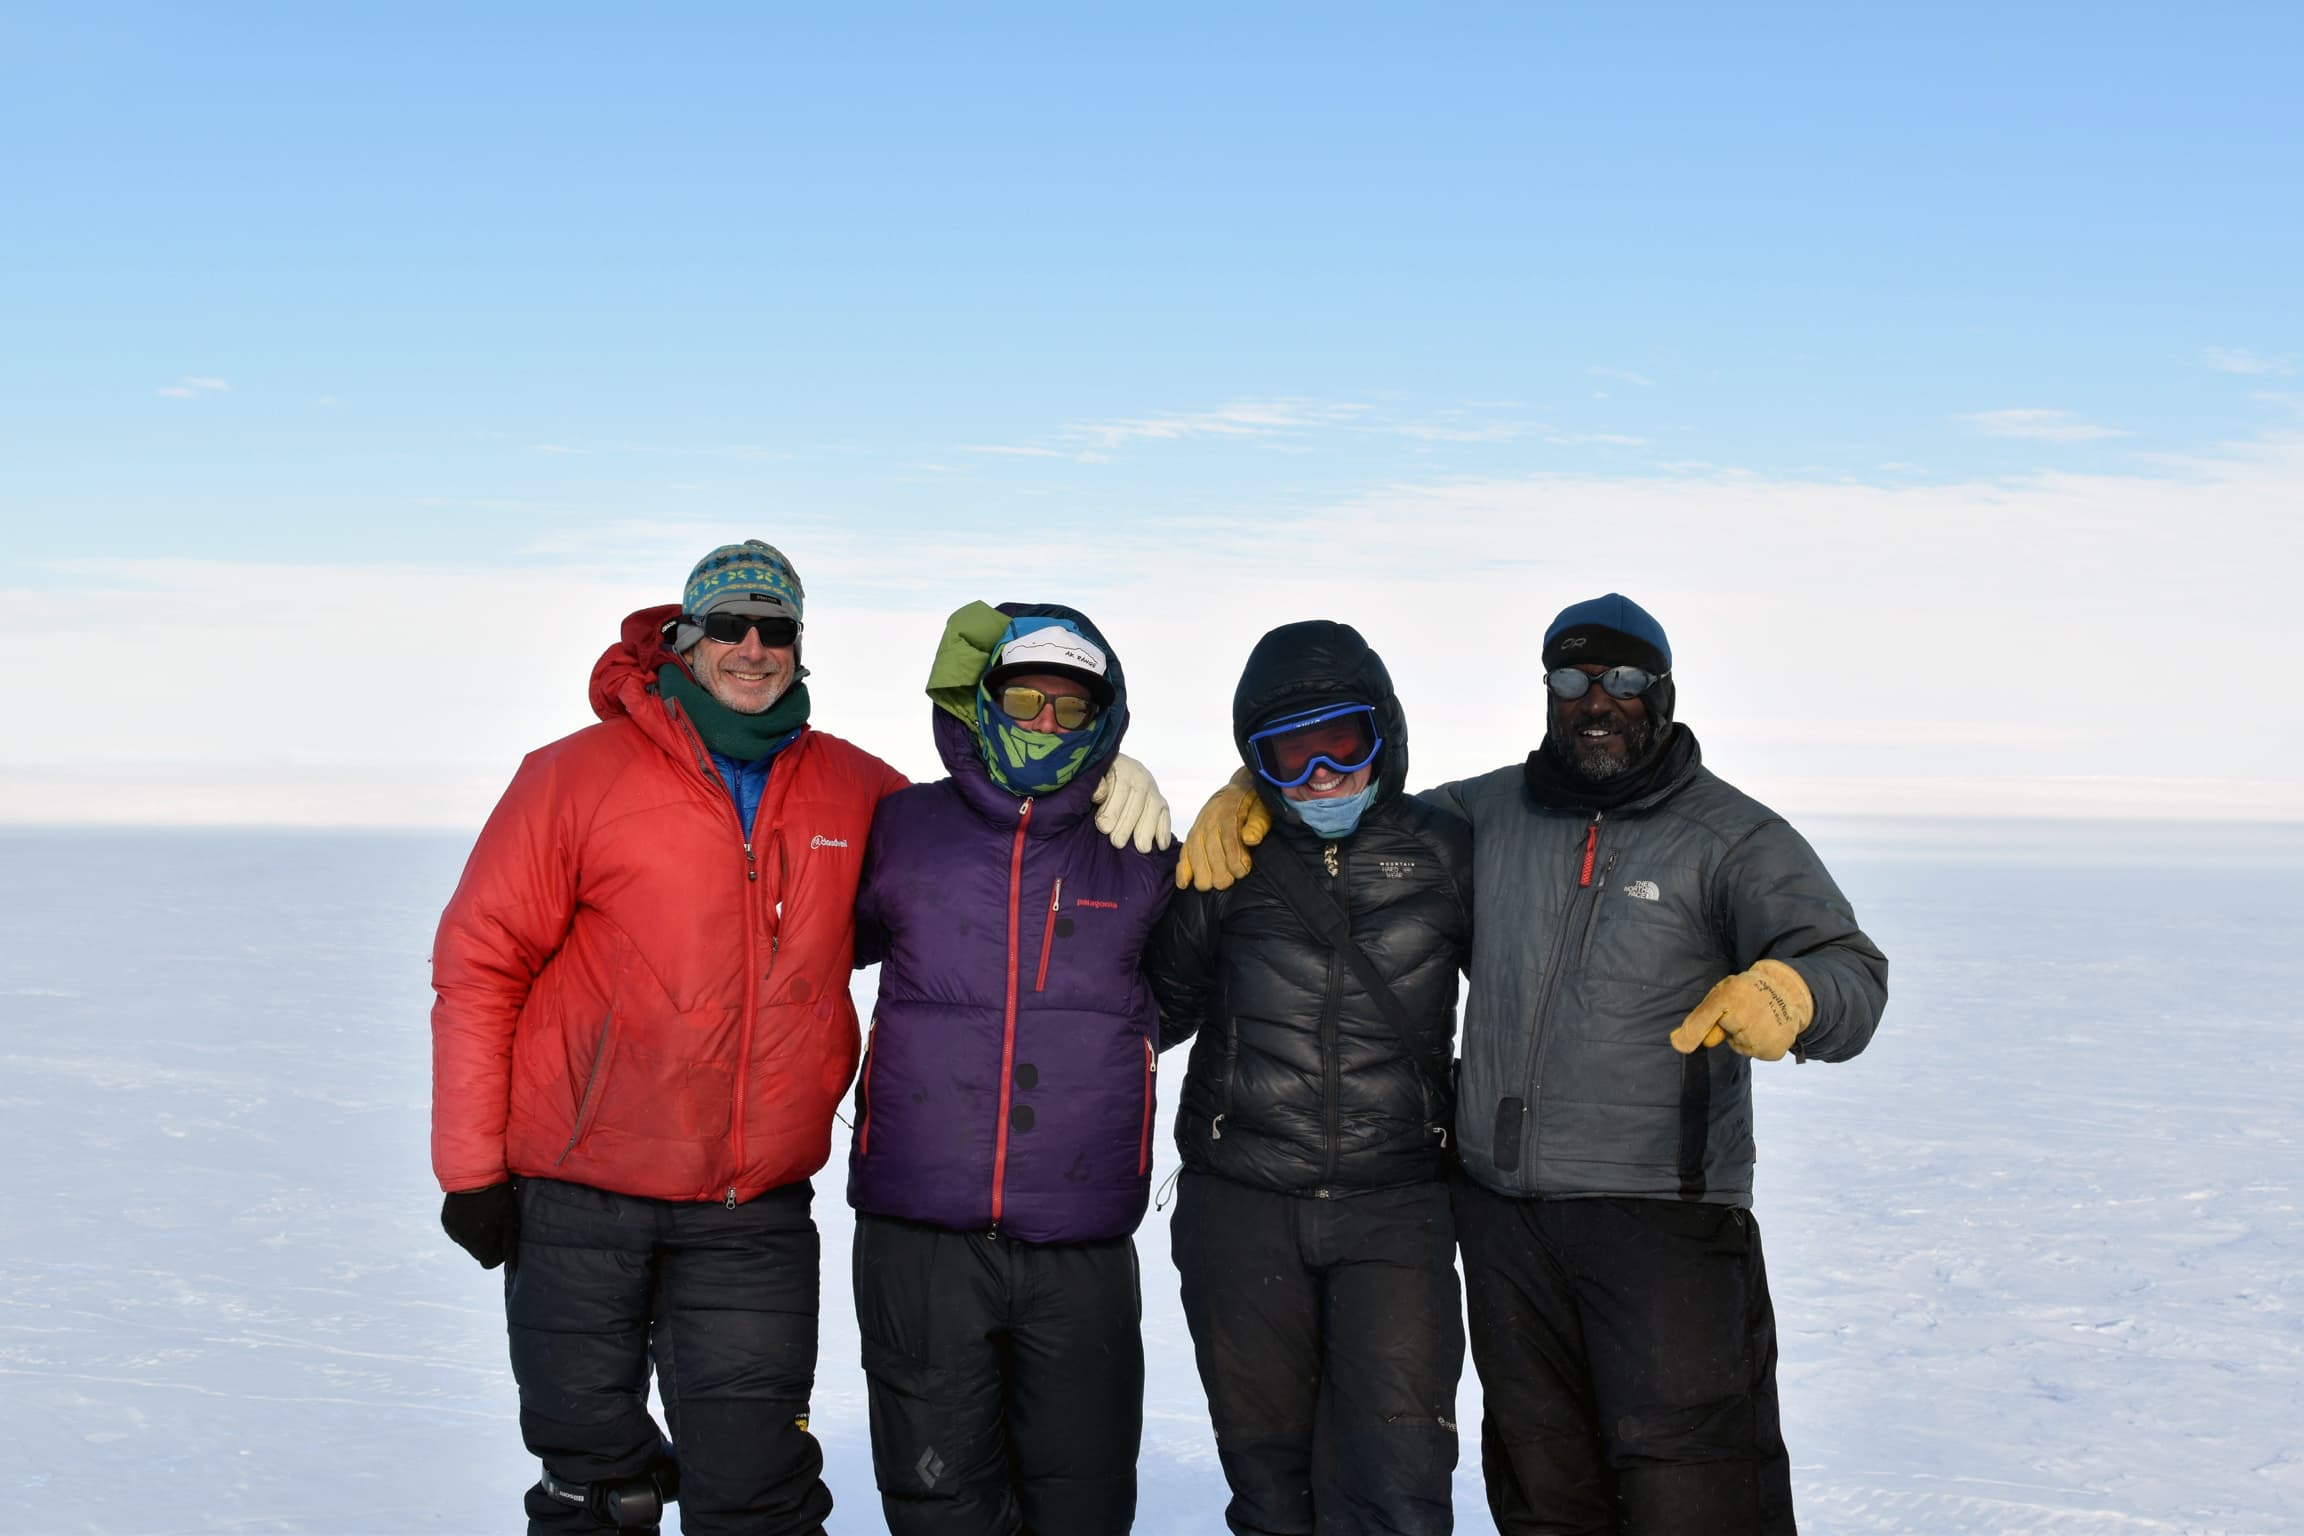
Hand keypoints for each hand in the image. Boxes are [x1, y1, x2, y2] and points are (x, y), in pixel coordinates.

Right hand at [441, 1182, 519, 1268]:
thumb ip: (510, 1244)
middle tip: (495, 1222)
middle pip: (478, 1253)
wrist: (473, 1174)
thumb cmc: (498, 1198)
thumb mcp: (510, 1220)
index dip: (499, 1253)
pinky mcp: (446, 1221)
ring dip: (475, 1234)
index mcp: (479, 1244)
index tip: (503, 1238)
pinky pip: (458, 1231)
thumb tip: (513, 1264)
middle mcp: (463, 1242)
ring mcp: (452, 1231)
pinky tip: (472, 1210)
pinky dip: (465, 1225)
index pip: (489, 1263)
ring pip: (467, 1242)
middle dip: (487, 1243)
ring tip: (484, 1214)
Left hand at [1092, 753, 1172, 852]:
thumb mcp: (1093, 777)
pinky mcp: (1161, 801)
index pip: (1121, 788)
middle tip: (1117, 842)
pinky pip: (1165, 815)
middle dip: (1127, 824)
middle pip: (1137, 801)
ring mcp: (1153, 788)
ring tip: (1141, 848)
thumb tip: (1100, 794)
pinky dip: (1164, 831)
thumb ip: (1095, 785)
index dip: (1113, 809)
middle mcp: (1141, 775)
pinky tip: (1161, 845)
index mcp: (1122, 767)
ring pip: (1154, 808)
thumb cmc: (1100, 780)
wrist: (1112, 772)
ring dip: (1147, 830)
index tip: (1104, 828)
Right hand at [1174, 767, 1270, 890]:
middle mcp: (1210, 819)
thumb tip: (1250, 839)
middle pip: (1210, 849)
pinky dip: (1183, 869)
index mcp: (1229, 811)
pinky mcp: (1192, 834)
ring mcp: (1199, 827)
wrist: (1239, 788)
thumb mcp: (1262, 809)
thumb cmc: (1254, 804)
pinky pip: (1184, 852)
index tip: (1241, 872)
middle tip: (1226, 883)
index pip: (1229, 838)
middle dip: (1217, 868)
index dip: (1234, 858)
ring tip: (1209, 885)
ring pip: (1195, 853)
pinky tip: (1184, 884)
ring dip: (1201, 872)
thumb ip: (1257, 824)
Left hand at [1670, 959, 1813, 1060]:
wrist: (1789, 991)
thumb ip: (1701, 1018)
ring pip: (1740, 1044)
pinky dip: (1759, 1044)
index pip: (1705, 1017)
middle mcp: (1747, 1015)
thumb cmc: (1748, 992)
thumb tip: (1680, 1045)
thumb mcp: (1724, 993)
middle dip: (1731, 1026)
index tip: (1678, 1044)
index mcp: (1731, 994)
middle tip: (1747, 1010)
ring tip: (1760, 1017)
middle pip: (1724, 1034)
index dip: (1692, 1031)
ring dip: (1745, 1036)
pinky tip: (1769, 1028)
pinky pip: (1756, 1052)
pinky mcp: (1772, 1049)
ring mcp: (1761, 1035)